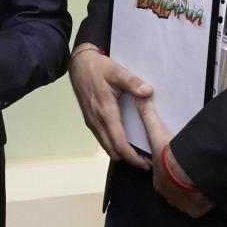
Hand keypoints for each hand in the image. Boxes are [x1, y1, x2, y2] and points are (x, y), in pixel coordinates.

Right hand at [69, 44, 152, 168]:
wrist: (78, 63)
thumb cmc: (98, 67)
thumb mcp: (116, 71)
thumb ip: (132, 82)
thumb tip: (148, 92)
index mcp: (105, 112)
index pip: (119, 143)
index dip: (132, 157)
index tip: (146, 164)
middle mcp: (96, 121)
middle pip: (112, 150)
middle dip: (128, 158)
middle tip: (145, 160)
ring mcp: (91, 121)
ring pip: (105, 145)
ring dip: (120, 152)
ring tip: (137, 152)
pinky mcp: (89, 119)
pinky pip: (102, 138)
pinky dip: (113, 144)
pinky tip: (123, 139)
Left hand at [135, 98, 214, 217]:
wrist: (190, 173)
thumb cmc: (171, 155)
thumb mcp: (156, 132)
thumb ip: (146, 115)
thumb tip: (138, 99)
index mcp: (159, 181)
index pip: (163, 177)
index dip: (168, 171)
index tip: (177, 166)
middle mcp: (169, 196)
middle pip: (175, 190)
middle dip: (181, 183)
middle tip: (191, 172)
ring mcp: (183, 205)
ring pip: (187, 200)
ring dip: (193, 193)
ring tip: (201, 181)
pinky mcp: (197, 211)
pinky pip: (200, 208)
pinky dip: (204, 202)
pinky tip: (209, 191)